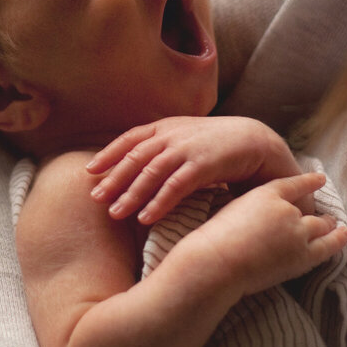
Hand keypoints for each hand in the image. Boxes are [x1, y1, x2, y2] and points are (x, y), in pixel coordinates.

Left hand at [86, 115, 300, 223]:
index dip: (108, 154)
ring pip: (151, 172)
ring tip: (115, 213)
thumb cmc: (217, 145)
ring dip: (131, 194)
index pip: (130, 139)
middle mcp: (173, 135)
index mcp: (165, 127)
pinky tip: (146, 218)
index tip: (89, 171)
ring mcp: (188, 148)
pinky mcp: (204, 164)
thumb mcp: (185, 139)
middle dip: (114, 178)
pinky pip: (176, 186)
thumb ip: (162, 148)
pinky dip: (159, 202)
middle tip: (95, 198)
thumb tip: (134, 167)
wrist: (256, 141)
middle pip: (135, 157)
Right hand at [167, 173, 346, 298]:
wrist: (218, 261)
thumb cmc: (214, 239)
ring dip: (332, 228)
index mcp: (266, 194)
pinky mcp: (302, 256)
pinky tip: (344, 237)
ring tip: (341, 229)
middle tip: (330, 217)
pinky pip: (327, 247)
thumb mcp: (230, 212)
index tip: (320, 178)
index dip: (308, 181)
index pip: (293, 184)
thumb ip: (251, 211)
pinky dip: (338, 240)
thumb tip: (259, 220)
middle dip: (321, 214)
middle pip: (309, 210)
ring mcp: (297, 233)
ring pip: (322, 228)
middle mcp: (286, 210)